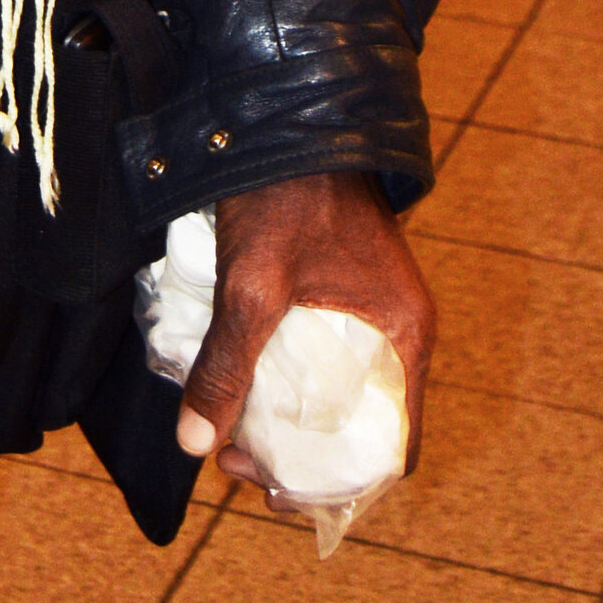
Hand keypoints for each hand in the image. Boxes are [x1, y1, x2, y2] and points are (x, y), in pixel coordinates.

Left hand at [176, 168, 432, 496]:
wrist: (286, 110)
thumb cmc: (284, 193)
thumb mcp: (253, 283)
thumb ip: (229, 364)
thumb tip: (197, 444)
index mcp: (405, 337)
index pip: (393, 448)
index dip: (338, 485)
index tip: (278, 491)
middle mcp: (399, 332)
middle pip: (360, 429)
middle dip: (300, 459)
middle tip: (234, 458)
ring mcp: (371, 311)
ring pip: (336, 394)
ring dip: (288, 421)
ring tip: (228, 430)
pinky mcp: (341, 292)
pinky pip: (322, 359)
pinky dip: (285, 382)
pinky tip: (239, 384)